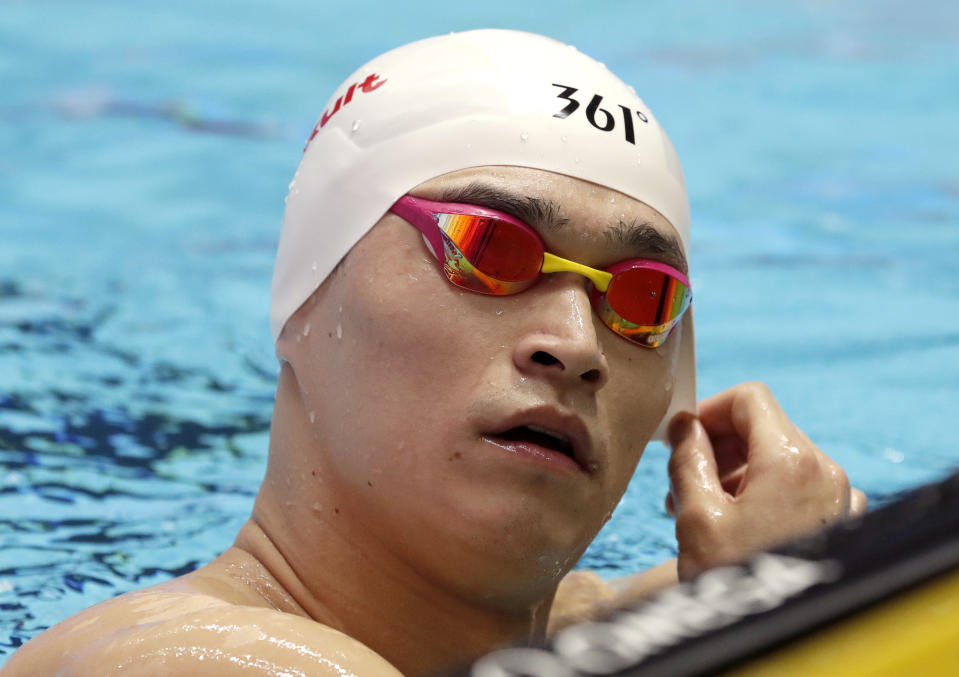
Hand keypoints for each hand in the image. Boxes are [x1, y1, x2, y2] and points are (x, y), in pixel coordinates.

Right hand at [666, 382, 866, 580]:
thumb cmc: (734, 578)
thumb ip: (687, 457)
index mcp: (791, 460)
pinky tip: (734, 524)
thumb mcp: (695, 514)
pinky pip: (797, 487)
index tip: (682, 435)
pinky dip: (763, 492)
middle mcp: (825, 472)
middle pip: (764, 428)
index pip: (750, 399)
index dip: (710, 409)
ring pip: (778, 458)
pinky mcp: (840, 521)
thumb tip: (683, 425)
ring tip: (700, 509)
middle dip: (718, 446)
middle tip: (682, 481)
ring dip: (735, 471)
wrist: (772, 639)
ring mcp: (838, 498)